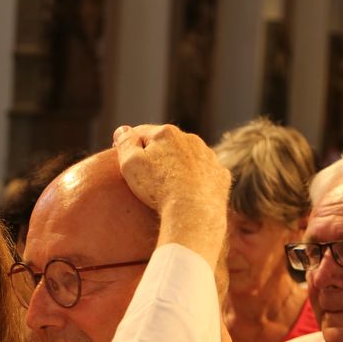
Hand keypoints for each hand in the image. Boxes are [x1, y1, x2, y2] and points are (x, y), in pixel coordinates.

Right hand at [113, 124, 229, 267]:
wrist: (194, 212)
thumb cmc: (158, 188)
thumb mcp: (130, 164)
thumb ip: (125, 144)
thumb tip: (123, 130)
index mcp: (166, 133)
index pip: (142, 132)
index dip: (130, 142)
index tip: (121, 154)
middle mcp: (191, 139)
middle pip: (167, 143)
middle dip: (156, 152)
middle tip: (144, 172)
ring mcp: (209, 156)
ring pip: (188, 156)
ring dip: (177, 164)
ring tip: (167, 185)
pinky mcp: (220, 175)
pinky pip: (205, 174)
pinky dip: (196, 179)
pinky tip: (188, 193)